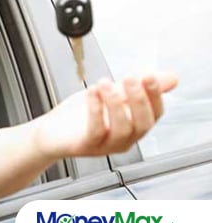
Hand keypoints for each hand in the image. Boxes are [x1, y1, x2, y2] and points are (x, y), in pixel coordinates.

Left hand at [32, 73, 177, 158]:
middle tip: (131, 77)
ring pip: (121, 128)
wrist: (50, 133)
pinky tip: (92, 92)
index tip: (149, 76)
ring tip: (106, 82)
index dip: (155, 96)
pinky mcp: (85, 146)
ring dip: (116, 102)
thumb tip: (172, 78)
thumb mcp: (112, 96)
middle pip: (142, 124)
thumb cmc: (80, 116)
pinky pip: (96, 130)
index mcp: (133, 127)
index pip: (155, 114)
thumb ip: (137, 87)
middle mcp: (124, 140)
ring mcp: (105, 146)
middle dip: (139, 99)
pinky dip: (95, 109)